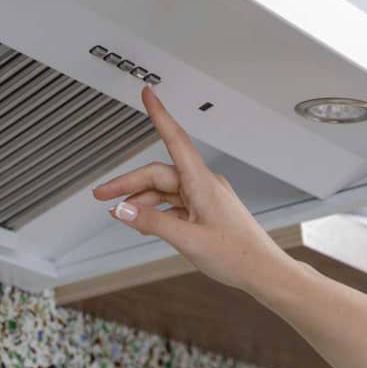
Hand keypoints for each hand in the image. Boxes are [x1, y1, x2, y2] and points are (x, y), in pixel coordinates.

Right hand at [93, 86, 298, 293]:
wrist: (264, 272)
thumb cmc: (238, 255)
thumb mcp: (186, 240)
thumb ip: (150, 222)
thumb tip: (121, 210)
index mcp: (202, 183)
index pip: (175, 139)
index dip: (159, 115)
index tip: (148, 95)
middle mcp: (203, 184)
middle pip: (157, 174)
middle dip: (127, 183)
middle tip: (102, 195)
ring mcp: (204, 197)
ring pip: (163, 190)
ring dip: (140, 200)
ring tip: (120, 214)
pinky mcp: (204, 210)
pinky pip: (172, 203)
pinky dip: (155, 211)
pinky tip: (143, 222)